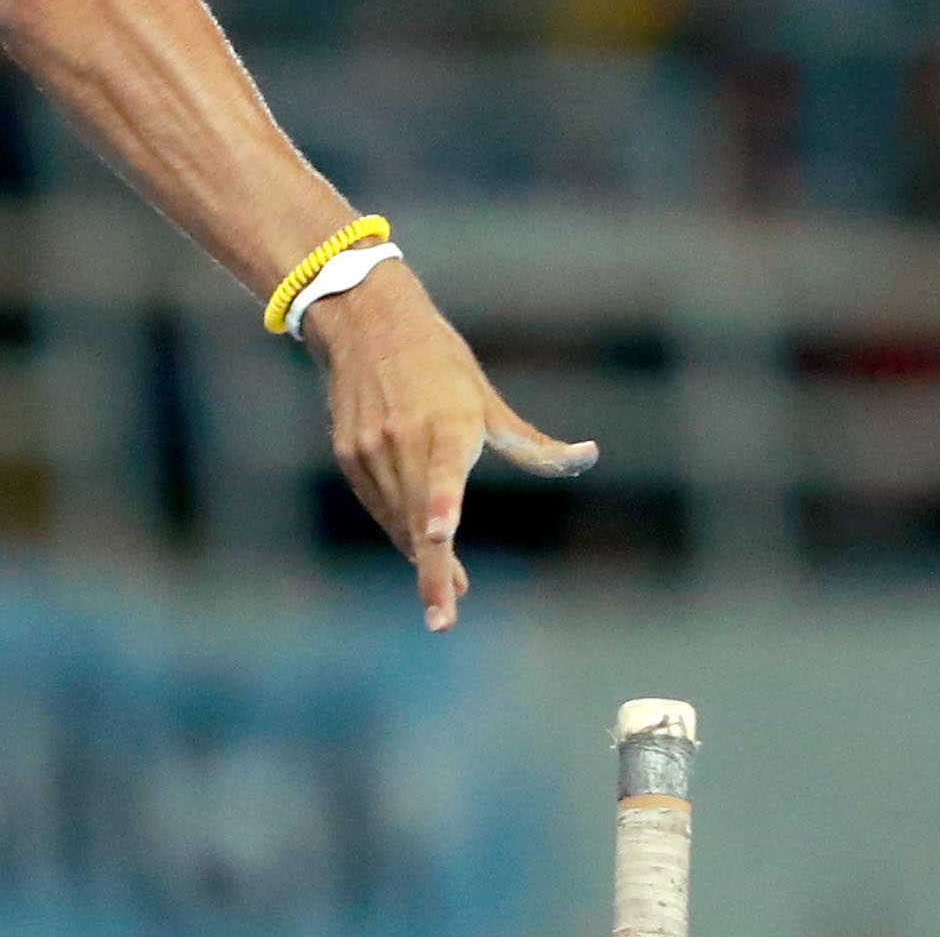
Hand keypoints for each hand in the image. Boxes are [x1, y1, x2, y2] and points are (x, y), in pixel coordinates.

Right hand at [295, 257, 597, 631]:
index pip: (443, 469)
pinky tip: (419, 544)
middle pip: (415, 517)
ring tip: (448, 590)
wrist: (365, 322)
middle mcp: (404, 437)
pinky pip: (378, 505)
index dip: (440, 502)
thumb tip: (590, 455)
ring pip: (396, 519)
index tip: (438, 532)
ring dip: (421, 557)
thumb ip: (532, 444)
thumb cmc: (440, 362)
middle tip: (444, 617)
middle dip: (432, 569)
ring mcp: (371, 448)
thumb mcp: (488, 400)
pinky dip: (398, 528)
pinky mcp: (349, 454)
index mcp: (447, 423)